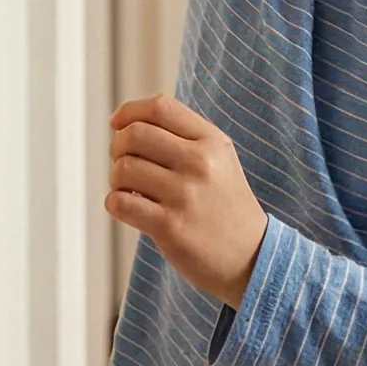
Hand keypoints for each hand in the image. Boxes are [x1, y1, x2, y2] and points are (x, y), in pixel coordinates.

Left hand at [103, 95, 268, 305]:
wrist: (251, 258)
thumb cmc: (224, 206)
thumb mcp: (219, 160)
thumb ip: (182, 137)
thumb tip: (125, 124)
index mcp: (212, 141)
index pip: (160, 107)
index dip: (129, 112)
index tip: (118, 125)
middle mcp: (200, 162)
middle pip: (134, 134)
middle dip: (118, 147)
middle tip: (125, 163)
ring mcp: (185, 194)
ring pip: (123, 168)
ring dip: (117, 179)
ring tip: (132, 190)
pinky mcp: (170, 226)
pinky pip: (120, 202)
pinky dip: (115, 203)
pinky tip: (130, 208)